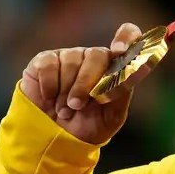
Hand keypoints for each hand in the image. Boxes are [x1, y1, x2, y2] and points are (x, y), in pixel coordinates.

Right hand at [20, 23, 142, 144]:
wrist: (56, 137)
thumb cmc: (89, 125)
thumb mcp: (112, 116)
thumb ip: (121, 94)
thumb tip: (128, 74)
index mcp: (115, 67)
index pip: (128, 36)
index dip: (126, 38)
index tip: (119, 50)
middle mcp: (93, 57)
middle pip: (96, 55)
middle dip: (86, 83)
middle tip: (78, 105)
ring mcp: (69, 56)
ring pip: (71, 61)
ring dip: (66, 91)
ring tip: (64, 109)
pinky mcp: (45, 60)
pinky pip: (49, 65)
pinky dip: (49, 85)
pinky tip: (49, 98)